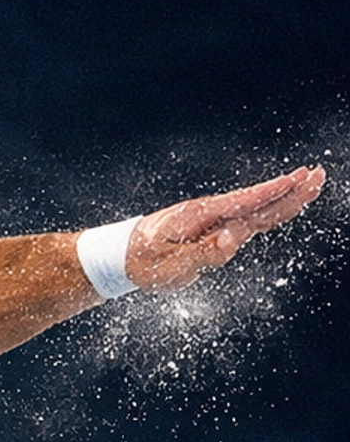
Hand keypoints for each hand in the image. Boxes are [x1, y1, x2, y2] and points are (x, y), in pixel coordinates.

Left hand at [128, 165, 324, 290]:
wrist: (123, 255)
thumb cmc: (144, 262)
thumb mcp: (170, 266)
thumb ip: (203, 254)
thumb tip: (234, 239)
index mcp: (201, 217)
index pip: (246, 203)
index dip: (274, 192)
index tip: (300, 179)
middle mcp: (210, 213)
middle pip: (257, 202)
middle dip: (289, 190)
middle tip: (318, 175)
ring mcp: (213, 220)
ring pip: (255, 209)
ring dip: (283, 198)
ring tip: (310, 185)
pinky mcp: (213, 228)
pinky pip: (246, 219)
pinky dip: (268, 210)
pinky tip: (284, 203)